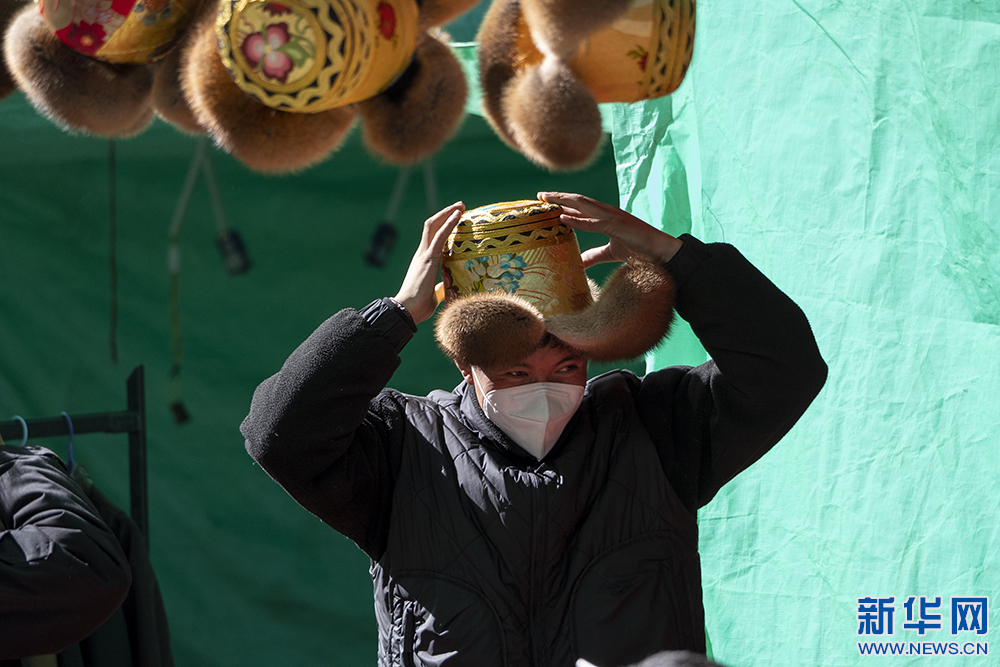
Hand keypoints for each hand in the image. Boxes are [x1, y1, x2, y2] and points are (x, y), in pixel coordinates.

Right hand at [394, 201, 464, 324]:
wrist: (407, 310)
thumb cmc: (419, 306)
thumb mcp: (434, 294)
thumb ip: (439, 287)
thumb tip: (446, 287)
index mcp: (423, 260)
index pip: (432, 236)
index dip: (443, 225)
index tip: (456, 218)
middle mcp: (422, 253)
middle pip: (432, 225)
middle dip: (446, 214)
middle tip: (460, 207)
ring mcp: (424, 254)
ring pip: (434, 226)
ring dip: (448, 214)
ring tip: (461, 206)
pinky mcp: (428, 258)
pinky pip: (440, 236)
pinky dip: (449, 224)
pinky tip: (458, 216)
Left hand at [537, 192, 681, 266]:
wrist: (660, 251)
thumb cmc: (638, 249)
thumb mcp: (610, 252)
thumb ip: (594, 256)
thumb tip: (578, 263)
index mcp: (606, 216)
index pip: (581, 206)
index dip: (563, 203)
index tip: (546, 201)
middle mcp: (607, 212)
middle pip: (578, 201)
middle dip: (559, 197)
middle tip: (540, 195)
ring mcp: (613, 217)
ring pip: (583, 205)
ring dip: (563, 201)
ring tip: (547, 200)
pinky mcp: (617, 226)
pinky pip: (594, 223)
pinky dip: (577, 220)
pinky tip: (563, 218)